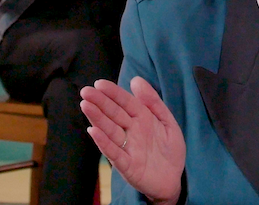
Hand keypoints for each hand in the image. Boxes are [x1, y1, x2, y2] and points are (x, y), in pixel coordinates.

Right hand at [80, 77, 185, 204]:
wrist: (173, 179)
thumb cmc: (170, 150)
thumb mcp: (167, 121)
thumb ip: (153, 102)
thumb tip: (136, 80)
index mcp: (142, 119)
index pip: (126, 102)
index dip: (114, 93)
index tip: (99, 83)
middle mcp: (132, 131)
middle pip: (114, 114)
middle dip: (100, 102)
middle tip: (86, 91)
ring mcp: (127, 148)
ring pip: (110, 130)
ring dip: (97, 118)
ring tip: (86, 105)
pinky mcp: (126, 165)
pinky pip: (114, 152)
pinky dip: (103, 142)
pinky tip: (93, 131)